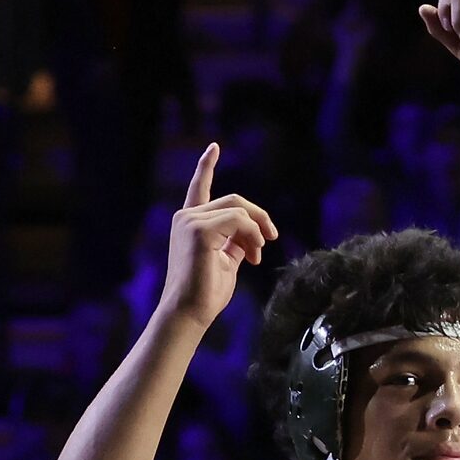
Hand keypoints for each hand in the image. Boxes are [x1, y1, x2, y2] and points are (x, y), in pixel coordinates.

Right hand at [156, 145, 276, 330]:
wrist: (189, 312)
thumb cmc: (206, 292)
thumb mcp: (225, 261)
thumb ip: (235, 241)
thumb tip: (252, 233)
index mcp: (190, 222)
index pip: (199, 187)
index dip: (207, 166)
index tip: (215, 147)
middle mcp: (186, 216)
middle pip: (234, 200)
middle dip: (259, 217)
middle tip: (272, 238)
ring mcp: (190, 221)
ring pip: (238, 209)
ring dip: (257, 230)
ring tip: (258, 254)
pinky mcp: (199, 230)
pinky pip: (238, 220)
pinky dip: (253, 234)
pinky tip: (254, 254)